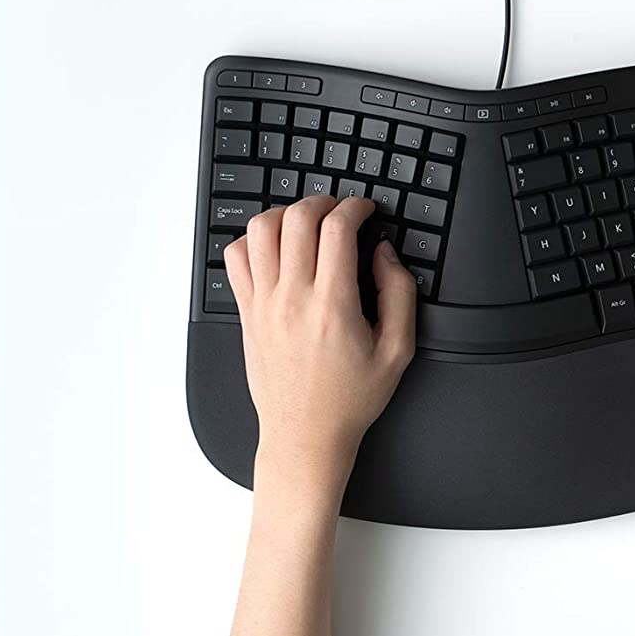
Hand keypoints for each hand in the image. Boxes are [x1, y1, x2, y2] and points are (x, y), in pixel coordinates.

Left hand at [223, 195, 416, 476]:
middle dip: (324, 202)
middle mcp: (292, 298)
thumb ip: (399, 295)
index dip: (356, 207)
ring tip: (306, 223)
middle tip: (340, 210)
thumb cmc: (350, 398)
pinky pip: (235, 257)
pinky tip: (275, 249)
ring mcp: (263, 303)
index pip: (337, 229)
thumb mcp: (398, 351)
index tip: (367, 210)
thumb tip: (385, 255)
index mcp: (333, 305)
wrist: (305, 434)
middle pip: (297, 218)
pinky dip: (253, 240)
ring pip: (260, 229)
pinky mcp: (246, 312)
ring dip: (286, 214)